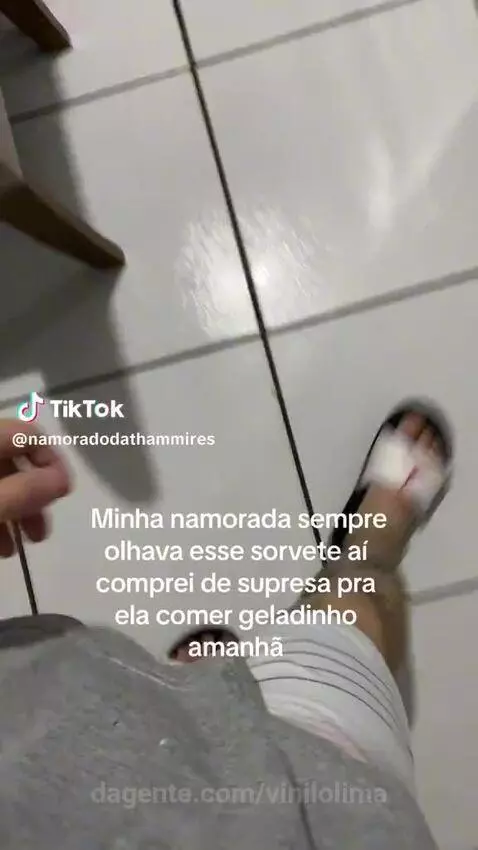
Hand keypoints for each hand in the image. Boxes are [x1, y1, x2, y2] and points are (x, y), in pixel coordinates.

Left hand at [0, 419, 70, 556]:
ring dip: (16, 511)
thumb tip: (64, 479)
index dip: (52, 460)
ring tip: (20, 547)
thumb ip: (24, 491)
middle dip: (33, 496)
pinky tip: (2, 546)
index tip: (63, 495)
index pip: (28, 434)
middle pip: (13, 461)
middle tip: (42, 532)